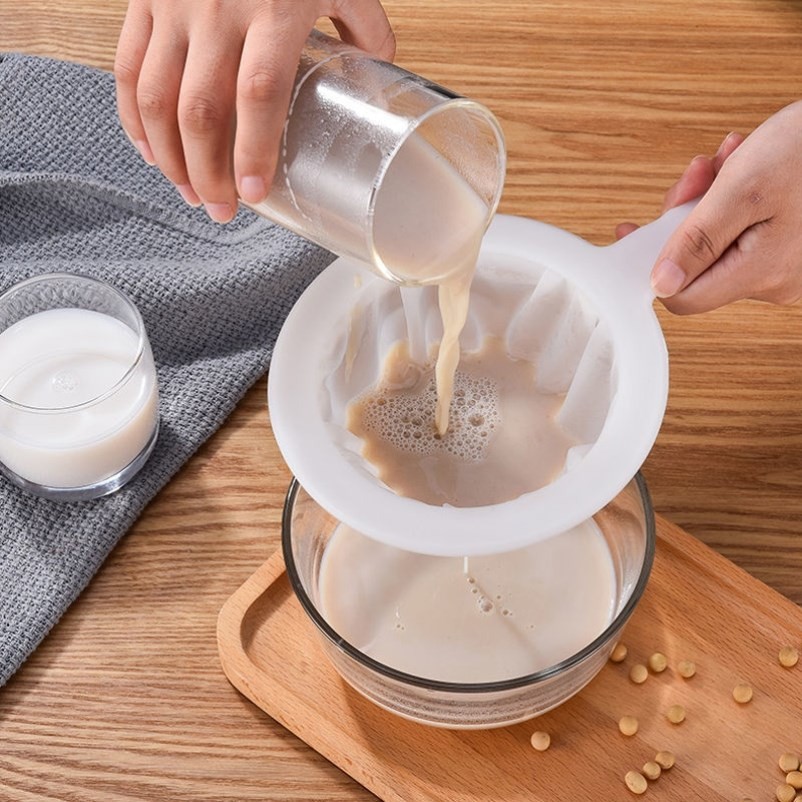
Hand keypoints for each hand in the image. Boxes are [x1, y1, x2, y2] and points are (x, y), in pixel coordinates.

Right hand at [115, 0, 394, 221]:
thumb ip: (364, 25)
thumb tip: (379, 72)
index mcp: (273, 10)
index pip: (257, 94)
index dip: (252, 150)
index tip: (254, 194)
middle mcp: (216, 10)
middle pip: (200, 110)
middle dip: (208, 172)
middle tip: (222, 210)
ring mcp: (174, 6)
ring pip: (157, 98)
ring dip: (170, 157)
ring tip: (190, 193)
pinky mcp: (145, 0)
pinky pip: (129, 69)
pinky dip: (134, 118)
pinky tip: (151, 153)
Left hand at [618, 100, 801, 313]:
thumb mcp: (743, 188)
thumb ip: (697, 240)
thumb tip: (660, 283)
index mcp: (762, 273)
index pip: (683, 298)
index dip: (656, 264)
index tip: (641, 231)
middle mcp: (774, 280)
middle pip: (697, 264)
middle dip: (687, 215)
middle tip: (698, 174)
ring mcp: (784, 264)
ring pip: (716, 242)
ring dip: (709, 199)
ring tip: (729, 160)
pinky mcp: (788, 246)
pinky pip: (740, 231)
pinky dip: (732, 199)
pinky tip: (742, 166)